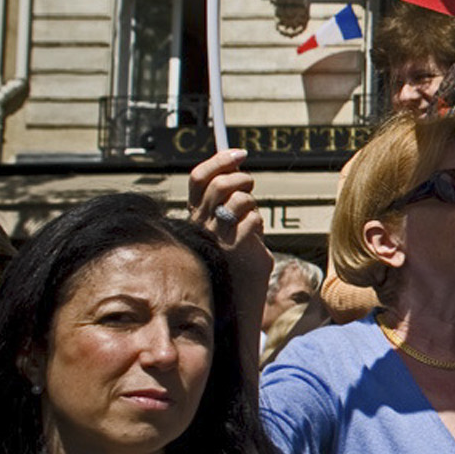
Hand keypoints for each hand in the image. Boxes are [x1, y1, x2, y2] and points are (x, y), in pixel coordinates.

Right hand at [188, 148, 272, 368]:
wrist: (236, 301)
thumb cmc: (235, 260)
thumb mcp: (229, 225)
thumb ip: (229, 199)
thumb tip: (237, 163)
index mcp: (195, 216)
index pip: (198, 178)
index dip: (219, 159)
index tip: (240, 153)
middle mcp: (200, 225)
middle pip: (220, 184)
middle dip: (241, 179)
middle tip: (251, 186)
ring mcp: (216, 237)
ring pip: (239, 201)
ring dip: (252, 205)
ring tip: (251, 222)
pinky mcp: (235, 249)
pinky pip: (253, 220)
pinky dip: (259, 225)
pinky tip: (253, 242)